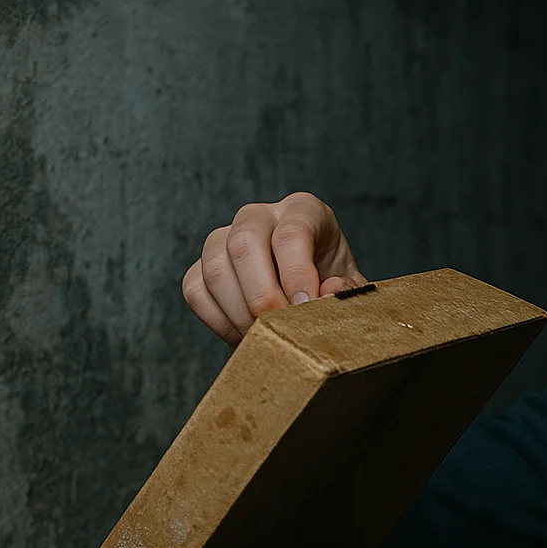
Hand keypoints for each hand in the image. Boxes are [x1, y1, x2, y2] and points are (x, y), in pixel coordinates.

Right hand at [182, 191, 365, 345]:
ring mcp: (224, 237)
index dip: (297, 274)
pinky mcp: (201, 266)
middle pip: (244, 244)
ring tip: (267, 337)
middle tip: (281, 329)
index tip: (306, 308)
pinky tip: (245, 337)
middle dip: (262, 295)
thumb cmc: (332, 285)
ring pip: (215, 269)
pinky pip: (196, 291)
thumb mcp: (350, 286)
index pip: (291, 233)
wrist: (309, 296)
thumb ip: (346, 290)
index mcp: (303, 210)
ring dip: (240, 314)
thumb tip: (326, 292)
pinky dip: (219, 321)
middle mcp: (259, 215)